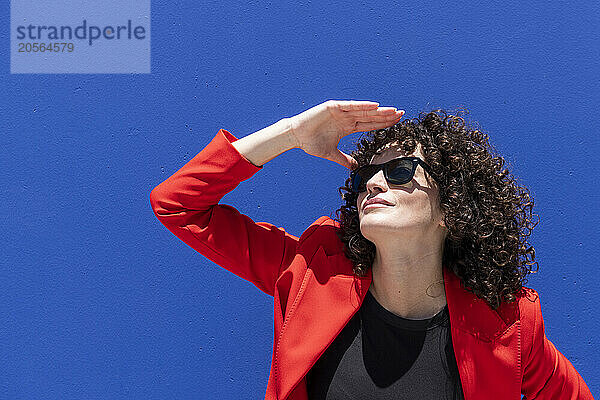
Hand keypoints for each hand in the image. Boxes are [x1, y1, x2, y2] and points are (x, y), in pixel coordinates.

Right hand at [288, 100, 404, 168]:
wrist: (296, 136)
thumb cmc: (311, 143)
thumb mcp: (332, 154)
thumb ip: (344, 160)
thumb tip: (354, 168)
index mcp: (348, 127)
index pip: (370, 124)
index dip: (383, 123)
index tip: (397, 123)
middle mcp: (346, 117)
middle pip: (370, 116)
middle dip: (386, 116)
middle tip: (402, 114)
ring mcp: (341, 111)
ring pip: (363, 110)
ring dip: (378, 110)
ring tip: (393, 110)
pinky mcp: (333, 107)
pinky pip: (350, 106)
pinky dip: (362, 105)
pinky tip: (375, 105)